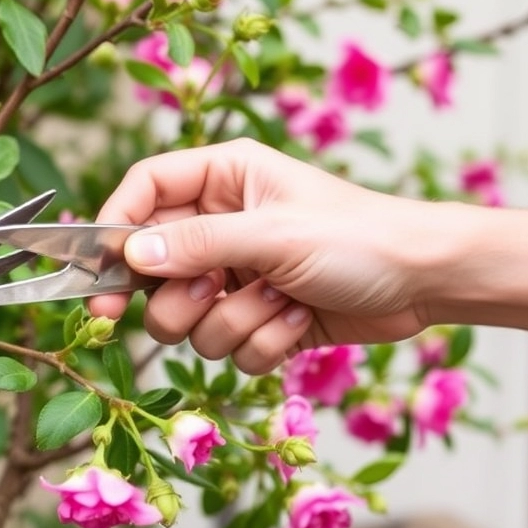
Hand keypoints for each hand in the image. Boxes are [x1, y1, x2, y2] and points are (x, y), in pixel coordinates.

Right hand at [88, 138, 453, 373]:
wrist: (427, 282)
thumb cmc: (360, 237)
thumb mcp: (273, 233)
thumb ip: (196, 244)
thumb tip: (131, 255)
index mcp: (221, 180)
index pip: (142, 190)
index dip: (116, 228)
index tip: (101, 272)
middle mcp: (219, 225)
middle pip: (151, 271)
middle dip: (180, 296)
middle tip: (207, 295)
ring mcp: (235, 276)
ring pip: (185, 321)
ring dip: (232, 321)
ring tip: (280, 299)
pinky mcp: (255, 319)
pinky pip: (226, 347)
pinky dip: (263, 341)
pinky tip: (300, 317)